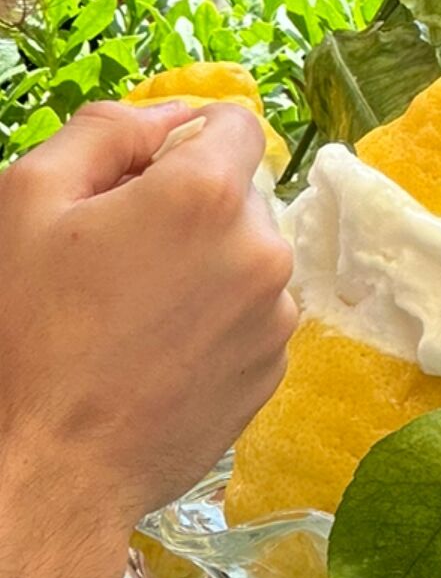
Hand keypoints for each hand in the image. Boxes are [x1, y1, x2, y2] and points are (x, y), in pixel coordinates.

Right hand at [0, 101, 296, 537]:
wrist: (55, 463)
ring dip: (204, 264)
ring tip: (131, 309)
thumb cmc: (28, 331)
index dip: (185, 138)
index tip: (143, 174)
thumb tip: (171, 114)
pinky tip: (155, 350)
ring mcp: (276, 318)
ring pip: (247, 257)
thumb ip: (107, 131)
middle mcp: (263, 252)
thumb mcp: (32, 198)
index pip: (236, 124)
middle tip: (116, 252)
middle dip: (189, 205)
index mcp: (209, 197)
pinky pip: (250, 316)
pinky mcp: (274, 371)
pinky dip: (214, 318)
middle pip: (241, 194)